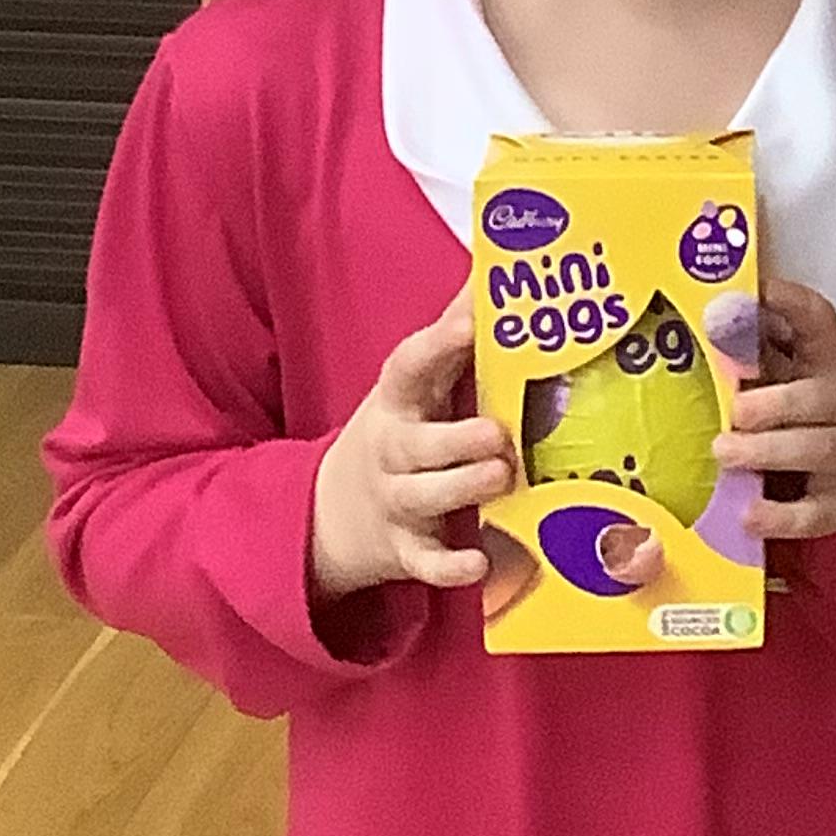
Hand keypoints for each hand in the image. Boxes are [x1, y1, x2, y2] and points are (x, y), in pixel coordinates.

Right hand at [309, 292, 513, 598]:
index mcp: (399, 401)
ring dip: (460, 489)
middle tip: (498, 435)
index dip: (437, 345)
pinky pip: (424, 563)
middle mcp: (393, 450)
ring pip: (421, 497)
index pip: (408, 367)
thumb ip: (454, 335)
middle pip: (415, 444)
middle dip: (454, 440)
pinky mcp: (404, 550)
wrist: (335, 511)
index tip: (469, 324)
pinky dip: (449, 567)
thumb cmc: (402, 432)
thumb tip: (493, 268)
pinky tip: (480, 564)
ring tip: (500, 478)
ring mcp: (395, 502)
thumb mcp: (418, 384)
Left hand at [712, 279, 835, 541]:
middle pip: (824, 397)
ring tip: (725, 454)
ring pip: (822, 449)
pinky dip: (783, 516)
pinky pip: (818, 513)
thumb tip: (704, 314)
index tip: (762, 291)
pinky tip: (748, 515)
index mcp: (825, 363)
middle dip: (779, 402)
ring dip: (772, 451)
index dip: (794, 305)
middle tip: (735, 412)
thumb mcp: (779, 377)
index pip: (819, 324)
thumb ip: (748, 352)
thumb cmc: (793, 415)